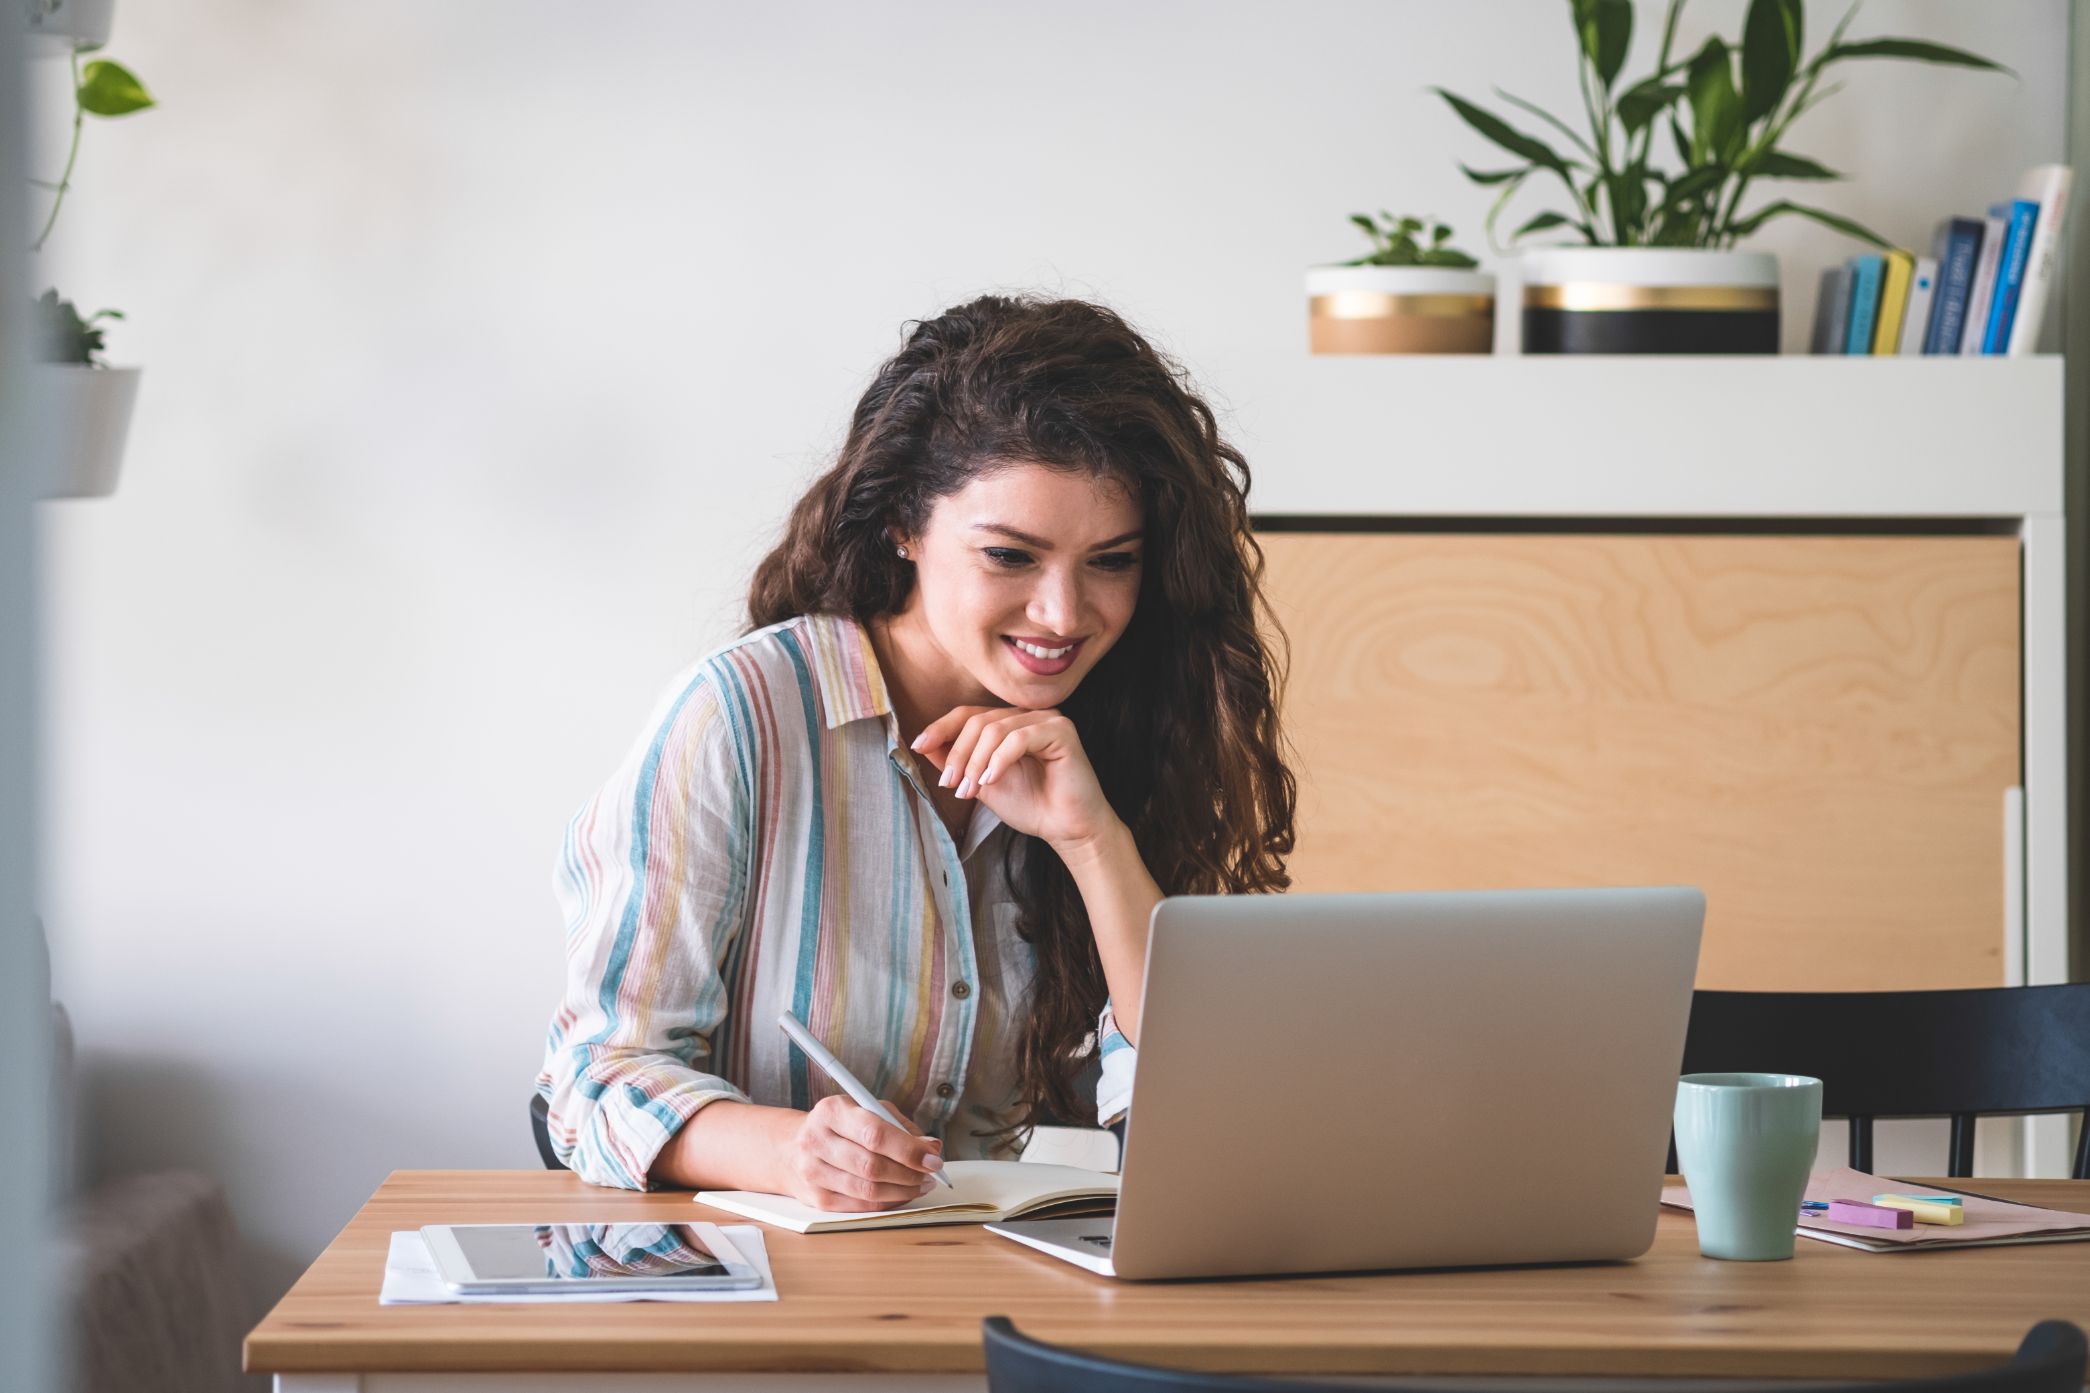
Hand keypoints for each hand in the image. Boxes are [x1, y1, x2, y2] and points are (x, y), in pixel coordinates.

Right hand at [782, 1095, 944, 1211]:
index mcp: (832, 1111)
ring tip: (921, 1184)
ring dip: (902, 1190)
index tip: (933, 1157)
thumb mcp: (867, 1110)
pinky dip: (887, 1202)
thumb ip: (901, 1127)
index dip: (908, 1149)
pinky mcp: (815, 1198)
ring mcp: (813, 1172)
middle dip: (909, 1173)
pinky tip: (901, 1194)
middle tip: (931, 1173)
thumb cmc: (841, 1126)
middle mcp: (816, 1140)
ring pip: (867, 1190)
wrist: (792, 1148)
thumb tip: (931, 1147)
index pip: (874, 1133)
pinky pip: (860, 1206)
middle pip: (871, 1166)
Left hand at [911, 705, 1117, 849]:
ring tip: (970, 790)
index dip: (941, 728)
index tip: (918, 746)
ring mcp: (1047, 719)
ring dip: (975, 762)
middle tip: (950, 785)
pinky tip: (992, 781)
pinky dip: (999, 760)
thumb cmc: (1032, 806)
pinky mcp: (1061, 731)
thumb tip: (923, 744)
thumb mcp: (982, 783)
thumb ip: (958, 762)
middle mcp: (1028, 715)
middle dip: (957, 754)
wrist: (1066, 829)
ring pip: (995, 729)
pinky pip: (1018, 737)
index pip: (969, 714)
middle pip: (978, 721)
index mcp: (1011, 722)